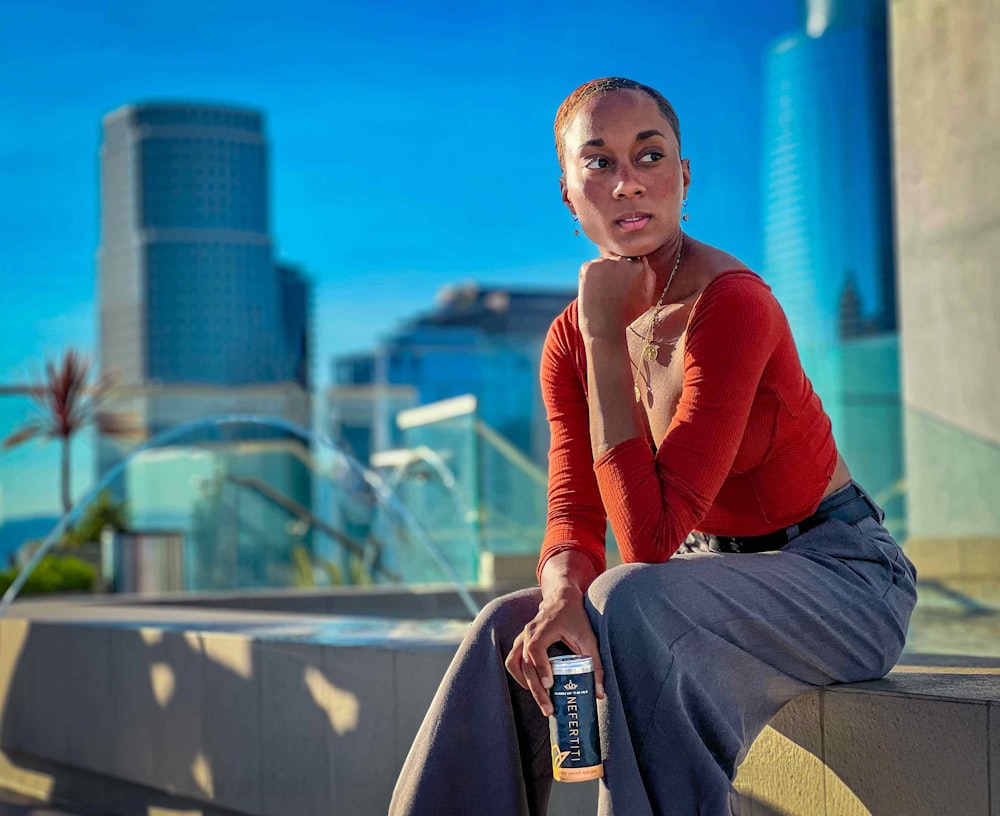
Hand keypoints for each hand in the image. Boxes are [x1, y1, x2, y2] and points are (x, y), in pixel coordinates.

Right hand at [504, 587, 605, 715]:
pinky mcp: (521, 641)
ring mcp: (522, 636)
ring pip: (515, 663)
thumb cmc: (576, 617)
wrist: (562, 598)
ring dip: (526, 683)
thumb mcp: (589, 639)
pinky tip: (531, 687)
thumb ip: (596, 665)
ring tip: (541, 701)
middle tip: (548, 709)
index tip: (550, 684)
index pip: (535, 649)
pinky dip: (519, 675)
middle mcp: (529, 632)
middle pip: (525, 663)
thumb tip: (600, 695)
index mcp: (544, 628)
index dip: (540, 667)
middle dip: (536, 688)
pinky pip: (513, 660)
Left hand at [577, 255, 655, 341]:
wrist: (606, 330)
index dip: (627, 276)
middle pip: (619, 260)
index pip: (634, 262)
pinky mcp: (589, 267)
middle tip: (611, 293)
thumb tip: (641, 260)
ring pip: (604, 263)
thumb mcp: (646, 297)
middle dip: (616, 272)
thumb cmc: (627, 317)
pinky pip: (590, 267)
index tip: (623, 288)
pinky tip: (593, 292)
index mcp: (641, 267)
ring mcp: (605, 262)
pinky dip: (590, 277)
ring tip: (603, 295)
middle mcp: (624, 261)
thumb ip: (647, 276)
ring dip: (603, 273)